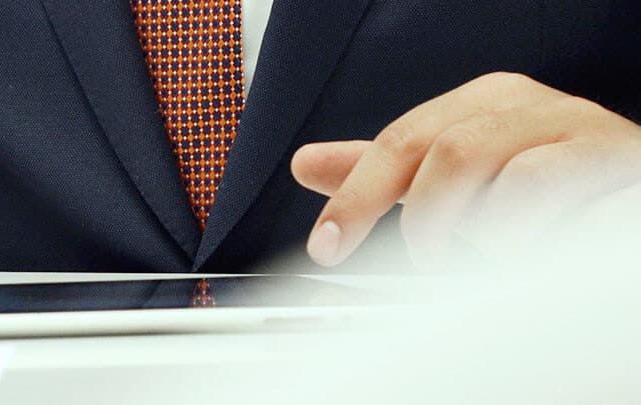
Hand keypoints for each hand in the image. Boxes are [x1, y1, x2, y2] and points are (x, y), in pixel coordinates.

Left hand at [291, 72, 640, 267]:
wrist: (633, 187)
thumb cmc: (550, 179)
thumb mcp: (459, 167)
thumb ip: (389, 171)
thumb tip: (309, 164)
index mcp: (488, 102)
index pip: (401, 141)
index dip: (356, 196)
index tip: (329, 245)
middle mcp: (539, 109)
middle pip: (450, 156)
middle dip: (428, 221)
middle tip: (431, 260)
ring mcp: (593, 141)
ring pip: (515, 187)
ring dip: (495, 237)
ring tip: (506, 250)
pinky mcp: (631, 178)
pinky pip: (581, 218)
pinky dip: (551, 245)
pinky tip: (551, 250)